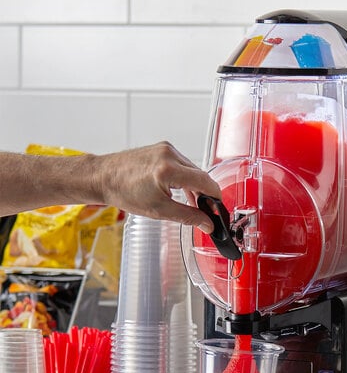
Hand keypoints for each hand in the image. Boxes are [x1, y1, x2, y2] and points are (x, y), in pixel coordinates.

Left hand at [93, 141, 220, 232]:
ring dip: (195, 186)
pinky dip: (185, 177)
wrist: (103, 177)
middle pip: (201, 175)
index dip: (215, 198)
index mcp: (169, 170)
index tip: (217, 210)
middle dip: (205, 194)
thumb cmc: (124, 192)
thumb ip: (188, 217)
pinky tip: (180, 190)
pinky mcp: (162, 148)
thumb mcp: (159, 210)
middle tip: (204, 211)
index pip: (206, 182)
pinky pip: (183, 164)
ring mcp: (166, 149)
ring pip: (192, 170)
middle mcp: (169, 154)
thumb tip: (207, 224)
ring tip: (191, 203)